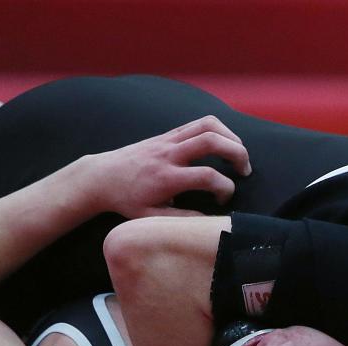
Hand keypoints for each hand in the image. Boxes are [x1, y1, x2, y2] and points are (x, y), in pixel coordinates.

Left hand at [78, 116, 252, 218]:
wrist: (101, 177)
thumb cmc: (127, 200)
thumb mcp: (152, 218)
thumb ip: (184, 218)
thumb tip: (211, 221)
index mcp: (166, 178)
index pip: (207, 176)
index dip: (225, 188)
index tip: (223, 200)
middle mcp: (169, 154)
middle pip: (211, 141)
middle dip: (238, 153)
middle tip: (245, 170)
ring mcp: (168, 140)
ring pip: (207, 125)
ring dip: (231, 136)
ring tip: (240, 153)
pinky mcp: (168, 133)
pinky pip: (198, 123)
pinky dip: (218, 129)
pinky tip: (224, 143)